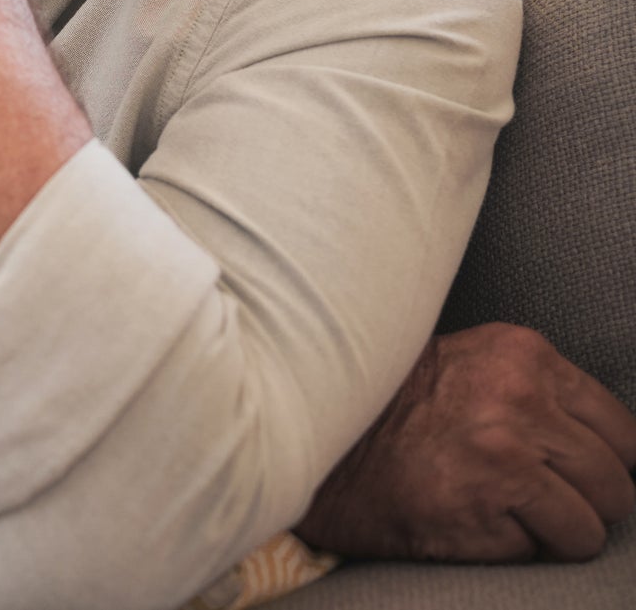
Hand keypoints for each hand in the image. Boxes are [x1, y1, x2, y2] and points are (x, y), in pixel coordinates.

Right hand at [297, 323, 635, 562]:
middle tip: (540, 502)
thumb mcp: (470, 363)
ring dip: (554, 533)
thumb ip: (534, 386)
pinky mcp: (475, 515)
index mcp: (523, 356)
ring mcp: (500, 462)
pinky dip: (510, 549)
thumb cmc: (387, 404)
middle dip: (585, 503)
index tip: (579, 475)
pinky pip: (536, 553)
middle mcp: (518, 403)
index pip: (623, 430)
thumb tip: (608, 441)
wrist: (305, 431)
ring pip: (588, 528)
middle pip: (615, 484)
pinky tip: (468, 521)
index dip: (604, 462)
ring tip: (506, 516)